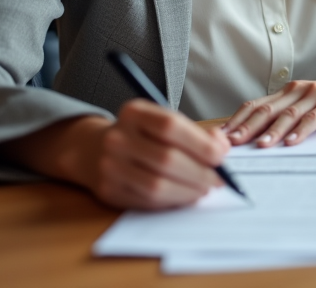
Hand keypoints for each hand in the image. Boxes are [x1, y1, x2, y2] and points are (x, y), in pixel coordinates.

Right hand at [0, 101, 230, 209]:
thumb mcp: (163, 122)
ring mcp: (109, 166)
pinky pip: (147, 201)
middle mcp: (117, 138)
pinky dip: (173, 201)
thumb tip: (222, 148)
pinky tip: (184, 196)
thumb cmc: (142, 135)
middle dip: (200, 173)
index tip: (221, 156)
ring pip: (157, 185)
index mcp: (133, 112)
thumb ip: (195, 133)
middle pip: (166, 159)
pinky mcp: (109, 191)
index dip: (201, 143)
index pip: (170, 126)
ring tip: (204, 189)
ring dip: (189, 191)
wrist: (93, 149)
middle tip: (219, 179)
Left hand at [222, 62, 315, 147]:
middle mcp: (300, 89)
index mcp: (290, 91)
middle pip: (267, 109)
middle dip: (247, 127)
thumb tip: (261, 139)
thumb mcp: (312, 106)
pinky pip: (315, 117)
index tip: (222, 137)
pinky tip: (292, 143)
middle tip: (231, 144)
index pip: (256, 104)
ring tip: (260, 147)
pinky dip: (301, 131)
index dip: (238, 120)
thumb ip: (291, 116)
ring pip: (289, 114)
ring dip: (272, 131)